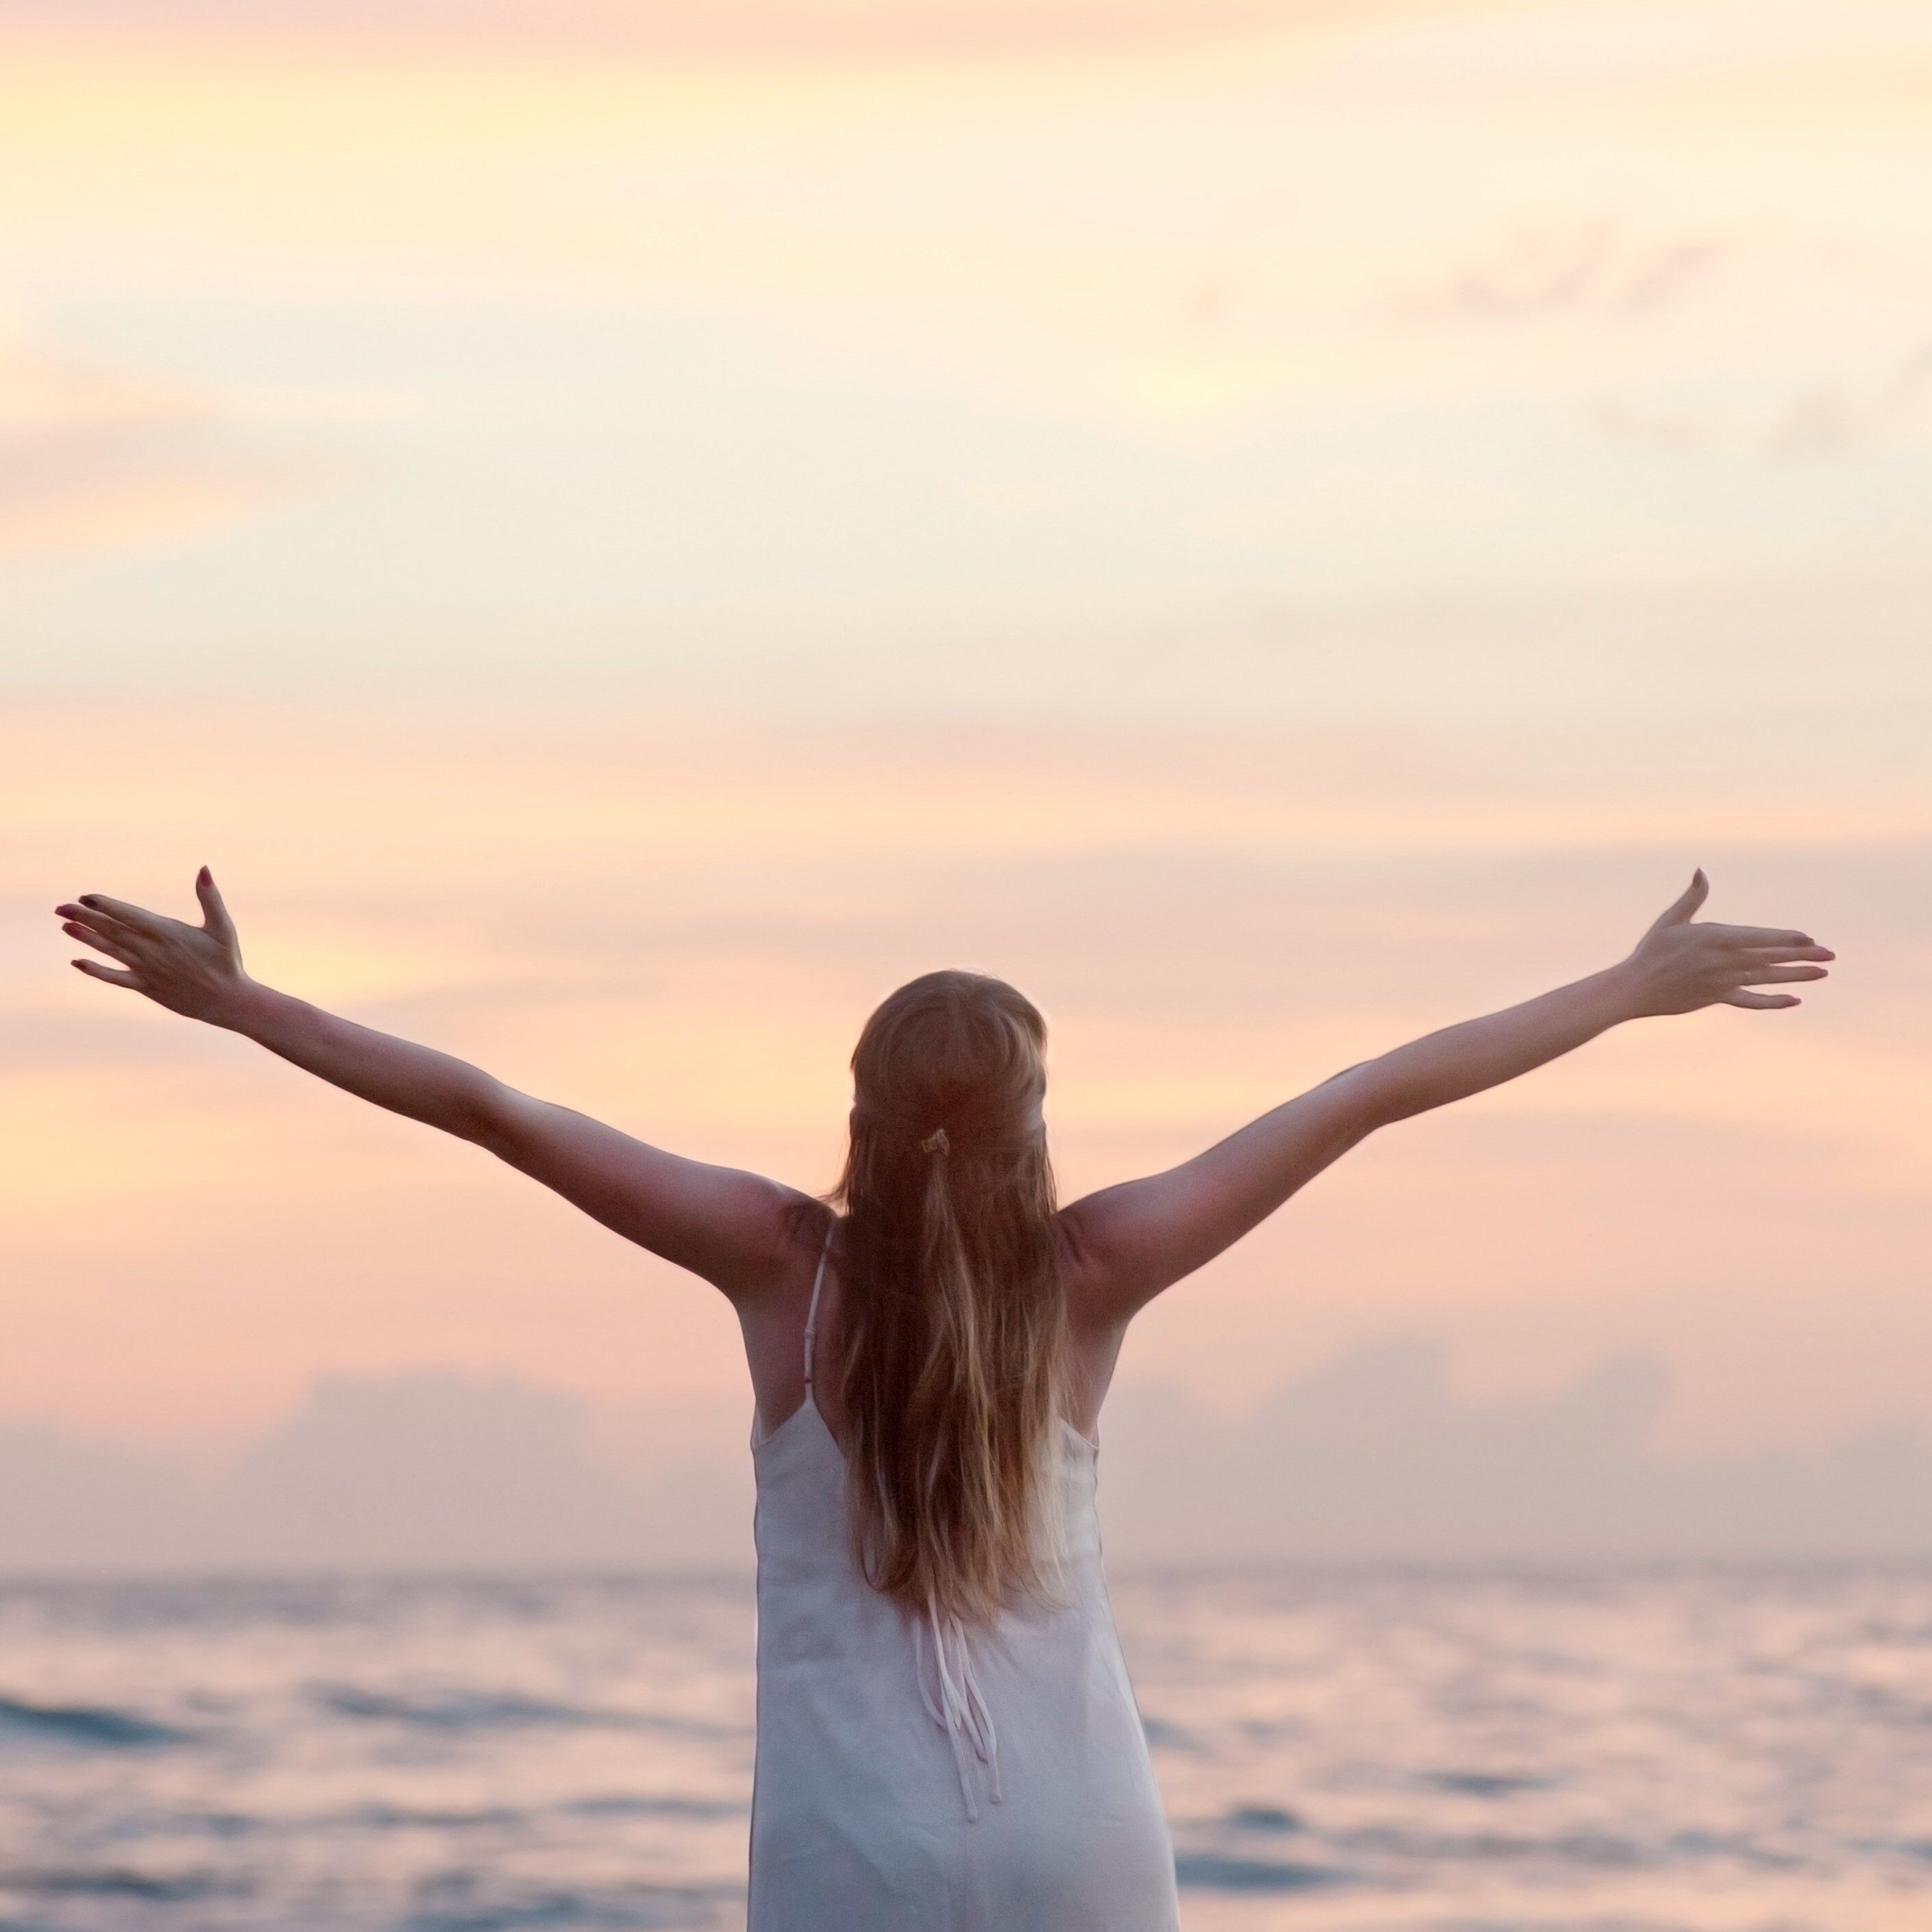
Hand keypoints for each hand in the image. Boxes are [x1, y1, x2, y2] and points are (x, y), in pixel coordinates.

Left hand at [56, 868, 252, 1024]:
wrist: (227, 1000)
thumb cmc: (226, 961)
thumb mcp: (223, 927)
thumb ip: (210, 897)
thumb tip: (204, 869)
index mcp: (167, 933)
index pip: (129, 915)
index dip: (106, 905)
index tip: (86, 896)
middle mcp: (152, 951)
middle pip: (113, 931)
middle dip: (86, 917)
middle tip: (61, 907)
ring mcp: (146, 970)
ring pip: (110, 950)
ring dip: (86, 938)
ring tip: (65, 926)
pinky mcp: (145, 987)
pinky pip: (115, 978)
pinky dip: (96, 970)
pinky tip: (78, 962)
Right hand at [1622, 870, 1831, 1016]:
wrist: (1635, 988)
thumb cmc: (1651, 950)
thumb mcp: (1671, 920)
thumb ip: (1693, 897)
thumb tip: (1702, 871)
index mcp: (1714, 939)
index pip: (1759, 937)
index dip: (1786, 938)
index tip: (1809, 938)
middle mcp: (1723, 962)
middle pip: (1769, 957)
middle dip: (1802, 956)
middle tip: (1830, 955)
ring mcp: (1722, 982)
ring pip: (1767, 979)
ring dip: (1796, 976)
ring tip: (1822, 973)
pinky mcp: (1718, 998)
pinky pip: (1751, 1002)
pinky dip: (1772, 1002)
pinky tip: (1794, 1000)